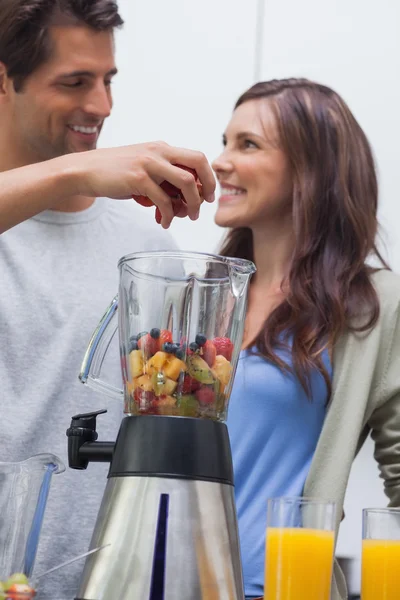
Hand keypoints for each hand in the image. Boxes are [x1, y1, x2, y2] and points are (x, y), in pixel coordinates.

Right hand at [66, 141, 215, 227]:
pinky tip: (164, 222)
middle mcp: (158, 151)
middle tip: (205, 204)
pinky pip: (164, 200)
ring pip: (186, 183)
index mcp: (161, 148)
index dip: (207, 176)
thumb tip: (184, 201)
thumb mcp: (143, 168)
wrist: (84, 171)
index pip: (196, 157)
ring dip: (191, 204)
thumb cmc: (114, 173)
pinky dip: (168, 215)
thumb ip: (163, 178)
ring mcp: (148, 163)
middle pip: (197, 163)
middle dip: (207, 185)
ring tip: (187, 217)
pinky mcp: (138, 179)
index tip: (207, 194)